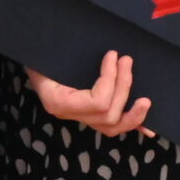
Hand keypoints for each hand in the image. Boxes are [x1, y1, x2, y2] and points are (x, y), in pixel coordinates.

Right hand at [26, 52, 151, 136]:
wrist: (31, 55)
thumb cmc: (39, 50)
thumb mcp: (48, 50)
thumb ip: (69, 52)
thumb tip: (105, 51)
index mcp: (58, 101)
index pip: (96, 102)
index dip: (111, 80)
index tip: (113, 55)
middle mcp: (68, 114)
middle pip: (107, 114)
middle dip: (123, 87)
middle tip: (127, 61)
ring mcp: (78, 117)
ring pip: (111, 127)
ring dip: (132, 114)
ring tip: (146, 100)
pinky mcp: (87, 114)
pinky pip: (111, 126)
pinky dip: (130, 125)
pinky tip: (148, 130)